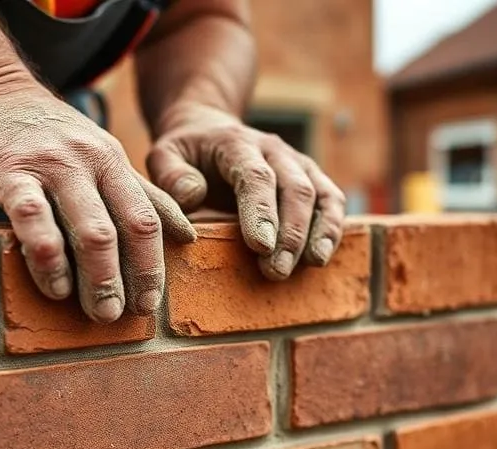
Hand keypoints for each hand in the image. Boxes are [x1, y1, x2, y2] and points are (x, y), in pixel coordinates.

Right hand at [0, 73, 195, 323]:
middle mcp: (89, 161)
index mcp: (113, 162)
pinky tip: (54, 288)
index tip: (149, 306)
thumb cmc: (46, 137)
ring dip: (97, 278)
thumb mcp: (100, 156)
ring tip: (98, 313)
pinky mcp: (8, 170)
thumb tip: (188, 235)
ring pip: (87, 228)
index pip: (146, 219)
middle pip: (124, 228)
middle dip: (128, 279)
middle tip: (121, 317)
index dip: (152, 266)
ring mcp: (50, 164)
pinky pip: (33, 218)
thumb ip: (142, 195)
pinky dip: (48, 258)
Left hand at [147, 104, 345, 278]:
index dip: (261, 211)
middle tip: (277, 270)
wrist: (209, 130)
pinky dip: (332, 228)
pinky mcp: (311, 178)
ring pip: (319, 194)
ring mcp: (296, 163)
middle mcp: (273, 150)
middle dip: (290, 233)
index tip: (260, 245)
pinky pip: (330, 201)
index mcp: (236, 144)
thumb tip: (193, 196)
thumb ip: (171, 174)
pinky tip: (322, 257)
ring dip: (317, 232)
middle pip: (294, 188)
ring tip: (310, 265)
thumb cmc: (185, 153)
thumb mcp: (163, 155)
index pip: (255, 177)